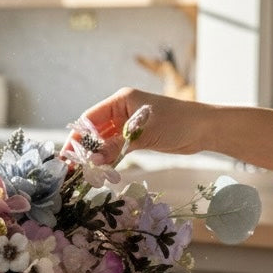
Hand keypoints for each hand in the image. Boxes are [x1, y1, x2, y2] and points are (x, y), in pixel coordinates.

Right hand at [64, 87, 205, 162]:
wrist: (205, 129)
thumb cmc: (178, 122)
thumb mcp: (144, 134)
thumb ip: (117, 146)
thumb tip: (92, 160)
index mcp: (122, 100)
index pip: (91, 118)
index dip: (78, 136)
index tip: (67, 154)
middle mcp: (122, 110)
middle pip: (94, 130)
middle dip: (83, 148)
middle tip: (71, 167)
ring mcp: (128, 124)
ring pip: (104, 141)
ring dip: (95, 155)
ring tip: (83, 172)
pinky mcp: (136, 137)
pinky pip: (115, 147)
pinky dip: (108, 158)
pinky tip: (100, 169)